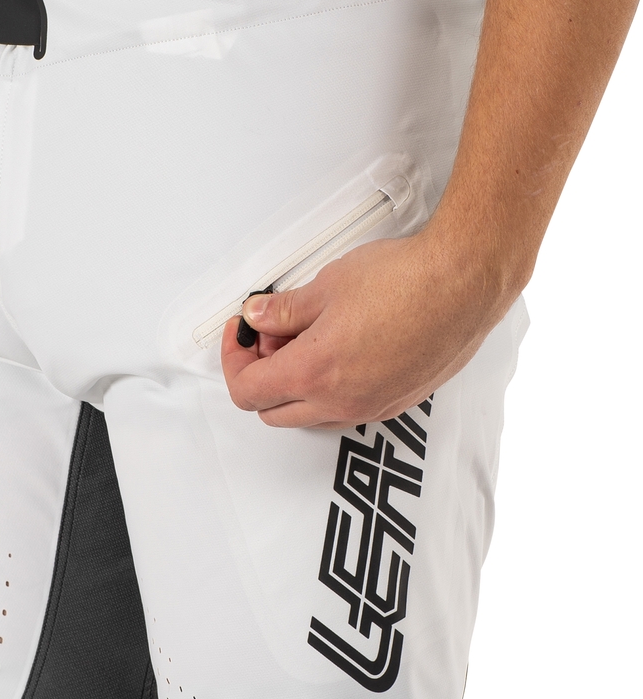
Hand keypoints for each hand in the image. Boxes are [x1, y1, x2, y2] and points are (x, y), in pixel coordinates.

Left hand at [221, 228, 511, 428]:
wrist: (465, 283)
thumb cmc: (408, 281)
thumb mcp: (327, 286)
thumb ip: (283, 310)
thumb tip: (258, 317)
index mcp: (316, 372)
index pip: (247, 391)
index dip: (233, 361)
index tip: (241, 336)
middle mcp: (342, 401)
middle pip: (273, 413)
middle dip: (261, 376)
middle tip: (272, 337)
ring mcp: (372, 407)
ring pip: (309, 417)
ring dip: (295, 388)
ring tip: (308, 341)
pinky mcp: (397, 402)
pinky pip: (346, 412)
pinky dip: (329, 392)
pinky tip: (341, 353)